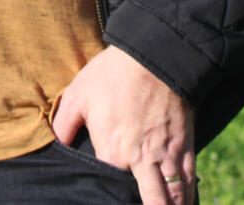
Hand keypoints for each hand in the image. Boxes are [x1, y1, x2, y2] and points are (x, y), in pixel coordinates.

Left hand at [52, 45, 194, 204]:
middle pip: (150, 204)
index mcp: (112, 153)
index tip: (104, 200)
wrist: (155, 54)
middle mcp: (141, 162)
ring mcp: (166, 156)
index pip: (108, 193)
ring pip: (172, 200)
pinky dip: (187, 198)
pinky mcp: (185, 146)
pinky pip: (189, 182)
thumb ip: (63, 125)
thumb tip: (55, 146)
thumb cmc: (113, 73)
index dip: (106, 199)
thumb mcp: (78, 94)